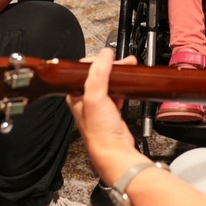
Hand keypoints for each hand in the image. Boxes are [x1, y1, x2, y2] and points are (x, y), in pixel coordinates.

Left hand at [66, 49, 144, 183]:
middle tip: (125, 63)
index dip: (99, 60)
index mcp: (75, 94)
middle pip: (99, 73)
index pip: (85, 69)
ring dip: (119, 75)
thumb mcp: (95, 97)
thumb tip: (104, 55)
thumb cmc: (99, 131)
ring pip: (109, 82)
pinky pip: (117, 92)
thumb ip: (98, 74)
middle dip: (113, 66)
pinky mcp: (111, 110)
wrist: (115, 151)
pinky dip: (123, 87)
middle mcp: (85, 98)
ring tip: (130, 69)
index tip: (111, 57)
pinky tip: (128, 86)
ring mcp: (99, 105)